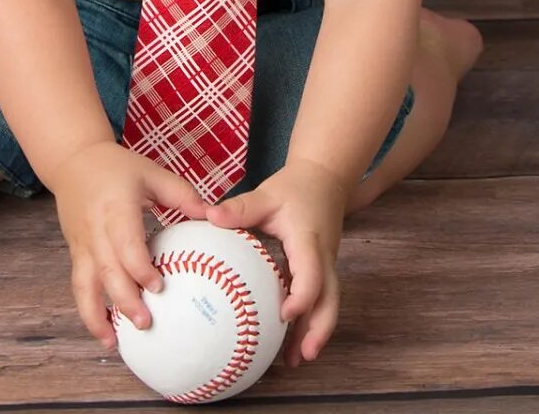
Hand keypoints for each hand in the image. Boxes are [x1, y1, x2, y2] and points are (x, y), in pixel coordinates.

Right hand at [49, 141, 208, 349]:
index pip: (126, 244)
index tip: (159, 287)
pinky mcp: (75, 254)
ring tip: (113, 343)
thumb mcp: (152, 172)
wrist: (73, 161)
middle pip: (107, 271)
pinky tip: (102, 331)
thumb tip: (214, 216)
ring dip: (96, 316)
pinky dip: (87, 311)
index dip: (140, 268)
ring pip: (84, 285)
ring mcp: (82, 244)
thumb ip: (183, 194)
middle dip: (123, 300)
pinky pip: (79, 286)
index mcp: (116, 208)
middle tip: (145, 323)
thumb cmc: (118, 167)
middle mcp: (95, 230)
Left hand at [205, 159, 349, 366]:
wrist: (325, 178)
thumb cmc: (295, 188)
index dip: (303, 294)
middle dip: (320, 327)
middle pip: (330, 297)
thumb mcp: (267, 194)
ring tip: (297, 360)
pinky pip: (319, 299)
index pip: (312, 271)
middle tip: (304, 355)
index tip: (285, 314)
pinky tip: (293, 344)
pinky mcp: (320, 270)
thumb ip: (240, 207)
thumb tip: (208, 214)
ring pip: (328, 303)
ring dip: (315, 332)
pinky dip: (309, 322)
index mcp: (309, 240)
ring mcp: (325, 265)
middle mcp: (323, 256)